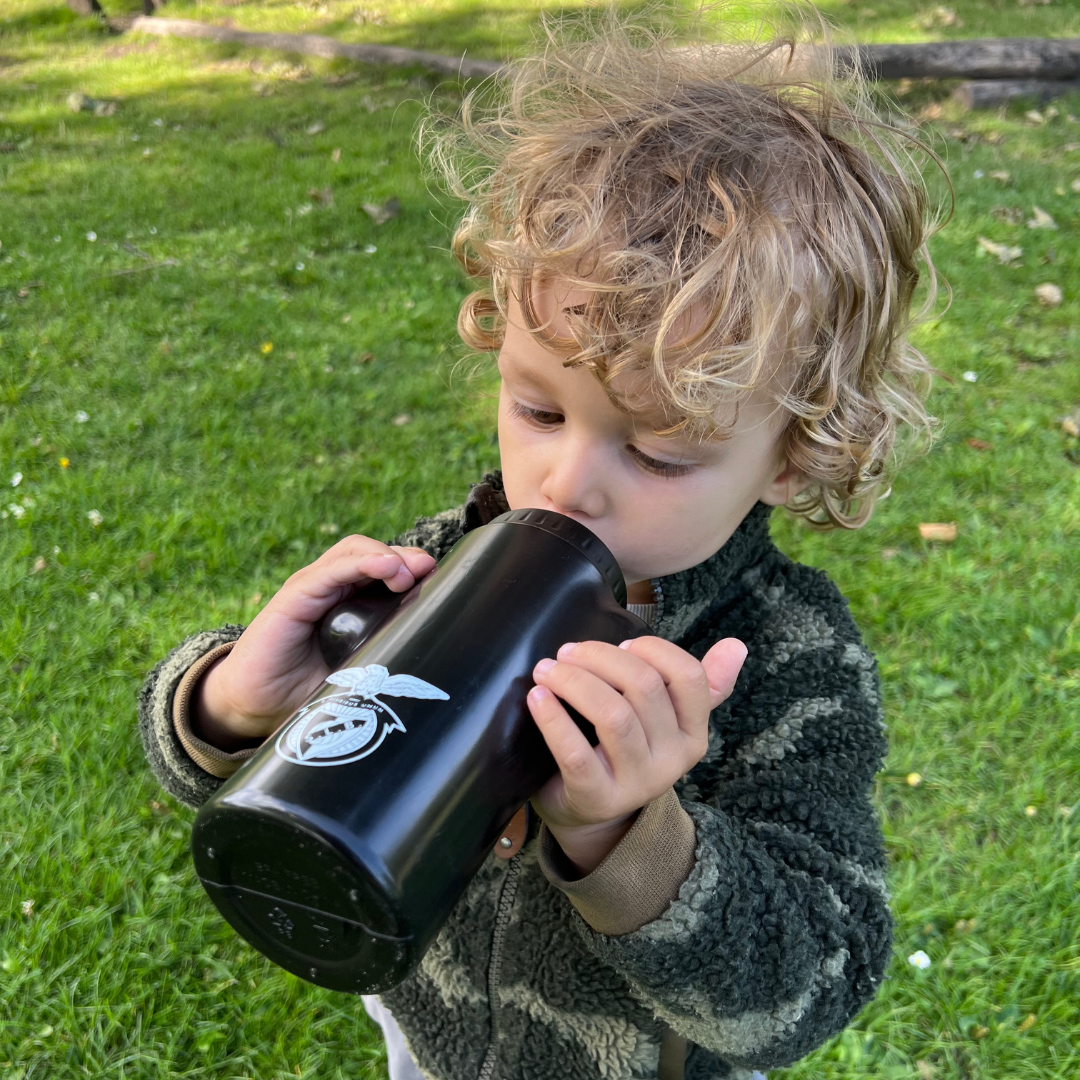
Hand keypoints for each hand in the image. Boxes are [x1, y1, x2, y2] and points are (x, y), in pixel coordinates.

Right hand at [194, 537, 436, 749]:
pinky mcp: (292, 599)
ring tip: (406, 572)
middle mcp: (332, 589)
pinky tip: (383, 566)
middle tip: (427, 572)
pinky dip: (356, 564)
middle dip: (404, 558)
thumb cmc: (309, 690)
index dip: (414, 568)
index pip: (387, 569)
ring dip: (384, 556)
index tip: (443, 582)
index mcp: (351, 602)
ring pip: (352, 552)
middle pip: (373, 552)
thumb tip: (440, 654)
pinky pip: (326, 573)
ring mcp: (311, 589)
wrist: (256, 707)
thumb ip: (389, 653)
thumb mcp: (359, 670)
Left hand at [527, 636, 746, 874]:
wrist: (590, 813)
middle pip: (644, 688)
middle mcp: (672, 760)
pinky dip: (553, 719)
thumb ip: (700, 683)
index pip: (689, 677)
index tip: (621, 642)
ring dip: (573, 681)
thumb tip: (738, 645)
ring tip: (546, 670)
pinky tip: (537, 697)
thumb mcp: (664, 719)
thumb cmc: (624, 749)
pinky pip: (575, 752)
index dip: (654, 650)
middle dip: (600, 658)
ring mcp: (636, 783)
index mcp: (693, 734)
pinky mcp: (596, 798)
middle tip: (567, 651)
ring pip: (613, 715)